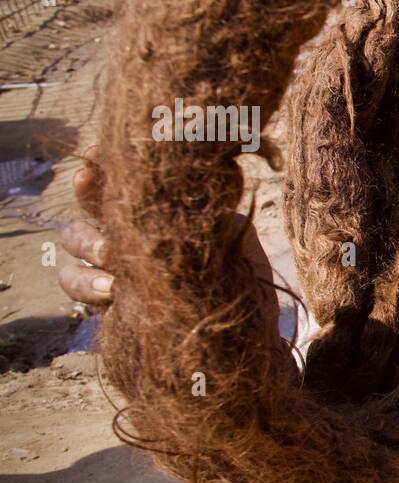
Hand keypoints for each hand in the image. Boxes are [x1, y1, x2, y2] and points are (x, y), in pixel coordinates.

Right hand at [56, 146, 277, 316]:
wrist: (239, 328)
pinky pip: (75, 282)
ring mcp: (113, 262)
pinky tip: (112, 291)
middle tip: (105, 204)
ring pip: (74, 240)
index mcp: (156, 210)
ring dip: (86, 243)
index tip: (100, 155)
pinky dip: (86, 282)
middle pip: (88, 203)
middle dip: (88, 200)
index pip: (121, 179)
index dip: (103, 164)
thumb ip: (209, 207)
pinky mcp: (105, 296)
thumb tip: (201, 170)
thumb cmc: (241, 276)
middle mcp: (130, 231)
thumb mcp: (232, 233)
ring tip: (110, 257)